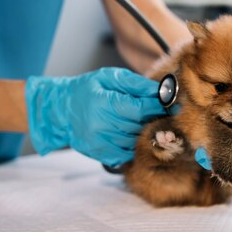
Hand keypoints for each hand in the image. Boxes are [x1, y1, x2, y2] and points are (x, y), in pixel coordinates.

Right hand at [25, 68, 164, 165]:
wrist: (61, 110)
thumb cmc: (87, 89)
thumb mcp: (109, 77)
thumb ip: (134, 83)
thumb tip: (159, 90)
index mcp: (103, 104)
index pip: (140, 109)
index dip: (158, 106)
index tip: (170, 103)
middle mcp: (100, 126)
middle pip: (139, 126)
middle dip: (153, 118)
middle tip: (162, 112)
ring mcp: (100, 143)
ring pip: (135, 141)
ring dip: (144, 132)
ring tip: (145, 122)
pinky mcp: (100, 154)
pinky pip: (126, 153)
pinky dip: (133, 144)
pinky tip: (131, 133)